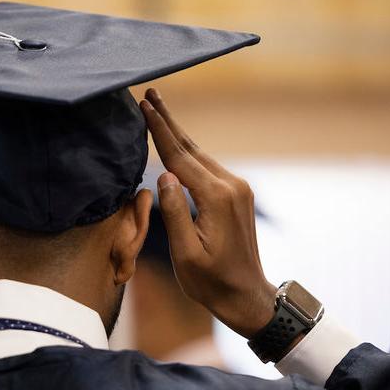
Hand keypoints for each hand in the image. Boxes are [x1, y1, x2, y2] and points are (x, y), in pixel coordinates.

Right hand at [140, 89, 275, 337]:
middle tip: (150, 94)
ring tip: (158, 113)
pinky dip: (188, 153)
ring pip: (200, 155)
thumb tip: (164, 176)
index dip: (159, 130)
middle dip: (168, 121)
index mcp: (216, 198)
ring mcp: (238, 189)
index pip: (179, 157)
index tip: (144, 105)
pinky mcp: (237, 195)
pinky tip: (176, 146)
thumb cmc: (211, 281)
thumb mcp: (186, 253)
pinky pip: (207, 168)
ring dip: (177, 134)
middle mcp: (231, 186)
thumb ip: (174, 212)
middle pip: (191, 147)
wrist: (246, 295)